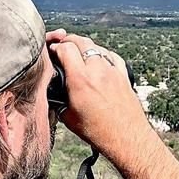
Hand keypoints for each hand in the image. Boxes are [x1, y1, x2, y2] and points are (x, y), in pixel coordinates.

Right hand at [48, 32, 157, 163]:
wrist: (127, 138)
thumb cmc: (98, 132)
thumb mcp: (69, 117)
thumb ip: (58, 99)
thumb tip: (52, 92)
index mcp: (80, 79)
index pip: (65, 48)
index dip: (55, 47)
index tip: (51, 51)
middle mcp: (97, 70)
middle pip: (81, 41)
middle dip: (68, 40)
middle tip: (61, 44)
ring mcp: (113, 71)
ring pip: (96, 46)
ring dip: (85, 46)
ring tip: (78, 52)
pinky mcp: (124, 75)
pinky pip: (111, 56)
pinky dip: (102, 54)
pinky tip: (98, 59)